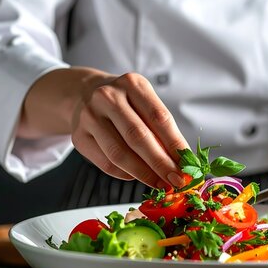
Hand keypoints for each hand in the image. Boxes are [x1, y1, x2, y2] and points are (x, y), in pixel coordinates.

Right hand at [21, 69, 189, 188]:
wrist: (85, 94)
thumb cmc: (126, 103)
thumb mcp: (146, 103)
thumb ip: (162, 130)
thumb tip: (183, 163)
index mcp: (132, 84)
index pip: (159, 117)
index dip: (175, 145)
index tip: (188, 166)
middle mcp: (107, 97)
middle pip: (137, 136)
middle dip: (160, 163)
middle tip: (177, 181)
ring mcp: (89, 116)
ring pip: (119, 154)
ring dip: (144, 174)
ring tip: (161, 184)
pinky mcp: (79, 137)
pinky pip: (106, 164)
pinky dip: (126, 174)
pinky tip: (138, 176)